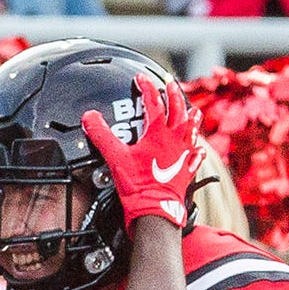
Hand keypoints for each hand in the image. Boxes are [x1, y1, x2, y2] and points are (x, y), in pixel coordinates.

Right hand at [81, 73, 198, 232]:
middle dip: (173, 95)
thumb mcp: (115, 157)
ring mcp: (183, 157)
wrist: (155, 212)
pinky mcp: (185, 172)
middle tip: (170, 84)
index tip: (140, 78)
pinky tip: (199, 150)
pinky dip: (197, 151)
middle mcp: (174, 142)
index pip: (153, 102)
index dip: (146, 87)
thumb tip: (90, 117)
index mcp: (158, 134)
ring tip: (193, 110)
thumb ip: (101, 135)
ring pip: (191, 132)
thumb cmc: (138, 186)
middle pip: (178, 111)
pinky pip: (195, 158)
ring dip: (191, 119)